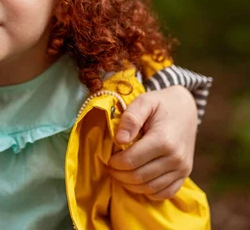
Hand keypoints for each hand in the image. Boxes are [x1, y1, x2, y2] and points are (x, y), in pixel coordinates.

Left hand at [108, 85, 197, 199]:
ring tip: (120, 174)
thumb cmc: (161, 104)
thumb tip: (119, 139)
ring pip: (151, 187)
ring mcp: (183, 168)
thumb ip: (130, 118)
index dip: (115, 163)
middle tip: (111, 168)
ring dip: (131, 185)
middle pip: (139, 177)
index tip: (108, 159)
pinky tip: (137, 182)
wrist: (186, 108)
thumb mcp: (144, 102)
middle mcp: (176, 157)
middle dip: (120, 175)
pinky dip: (149, 192)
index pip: (131, 161)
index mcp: (163, 140)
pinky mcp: (185, 174)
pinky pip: (166, 192)